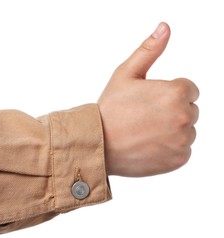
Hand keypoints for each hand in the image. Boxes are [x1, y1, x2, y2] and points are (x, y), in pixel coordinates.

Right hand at [98, 22, 198, 176]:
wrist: (98, 143)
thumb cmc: (110, 108)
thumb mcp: (126, 74)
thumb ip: (149, 50)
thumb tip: (164, 28)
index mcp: (176, 92)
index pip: (188, 89)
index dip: (167, 94)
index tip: (149, 102)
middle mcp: (185, 116)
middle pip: (189, 110)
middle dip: (171, 111)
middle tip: (144, 118)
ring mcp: (183, 140)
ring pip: (186, 131)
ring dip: (171, 131)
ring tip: (144, 132)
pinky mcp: (178, 160)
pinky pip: (182, 150)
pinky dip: (169, 149)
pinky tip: (148, 146)